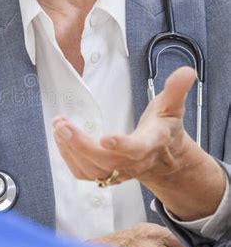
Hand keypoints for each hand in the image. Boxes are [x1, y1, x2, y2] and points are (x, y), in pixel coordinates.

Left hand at [53, 66, 225, 217]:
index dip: (123, 145)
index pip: (138, 148)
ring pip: (91, 170)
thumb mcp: (172, 108)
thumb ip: (176, 90)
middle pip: (106, 162)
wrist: (163, 160)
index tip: (106, 138)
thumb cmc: (163, 130)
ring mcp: (117, 172)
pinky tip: (60, 138)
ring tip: (59, 127)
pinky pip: (83, 173)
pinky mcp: (104, 175)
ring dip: (71, 150)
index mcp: (151, 144)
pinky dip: (68, 157)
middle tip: (64, 127)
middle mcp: (133, 162)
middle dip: (82, 146)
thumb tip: (187, 71)